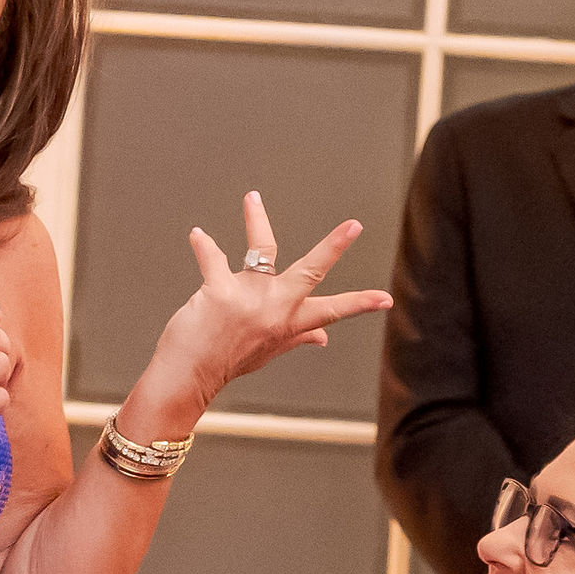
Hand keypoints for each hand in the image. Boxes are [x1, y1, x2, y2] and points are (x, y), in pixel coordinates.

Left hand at [127, 192, 392, 432]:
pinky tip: (198, 235)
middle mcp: (275, 308)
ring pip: (263, 248)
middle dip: (335, 246)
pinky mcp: (221, 290)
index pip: (332, 311)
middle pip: (312, 271)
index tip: (386, 299)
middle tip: (354, 225)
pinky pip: (213, 257)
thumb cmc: (225, 362)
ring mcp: (250, 298)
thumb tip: (323, 337)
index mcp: (288, 324)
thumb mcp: (268, 351)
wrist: (188, 376)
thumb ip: (297, 337)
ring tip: (253, 198)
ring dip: (256, 218)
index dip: (361, 304)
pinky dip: (204, 244)